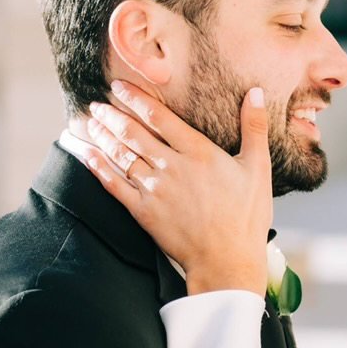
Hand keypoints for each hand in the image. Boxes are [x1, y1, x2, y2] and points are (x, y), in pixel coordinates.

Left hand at [75, 82, 271, 295]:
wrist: (227, 261)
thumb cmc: (246, 217)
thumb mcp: (258, 168)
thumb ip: (255, 127)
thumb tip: (256, 93)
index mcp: (198, 152)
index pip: (159, 117)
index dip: (135, 99)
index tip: (119, 86)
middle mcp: (171, 167)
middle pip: (133, 133)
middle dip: (111, 115)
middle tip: (96, 104)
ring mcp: (155, 190)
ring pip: (121, 155)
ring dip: (102, 136)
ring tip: (90, 123)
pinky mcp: (144, 212)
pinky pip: (114, 185)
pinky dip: (99, 168)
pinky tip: (87, 155)